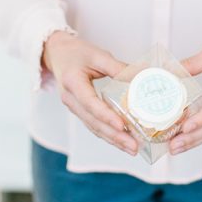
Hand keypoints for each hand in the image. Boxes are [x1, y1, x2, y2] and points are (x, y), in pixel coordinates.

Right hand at [43, 31, 137, 155]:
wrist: (57, 54)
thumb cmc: (77, 52)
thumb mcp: (98, 55)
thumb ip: (119, 67)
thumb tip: (143, 76)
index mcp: (73, 83)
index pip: (90, 103)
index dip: (106, 116)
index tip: (122, 126)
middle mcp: (70, 99)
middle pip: (92, 122)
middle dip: (114, 136)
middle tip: (134, 146)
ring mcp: (73, 107)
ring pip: (93, 127)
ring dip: (112, 140)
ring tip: (132, 149)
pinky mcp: (79, 110)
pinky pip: (92, 125)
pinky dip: (107, 134)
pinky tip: (121, 141)